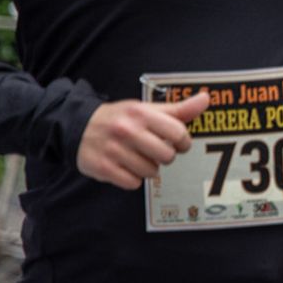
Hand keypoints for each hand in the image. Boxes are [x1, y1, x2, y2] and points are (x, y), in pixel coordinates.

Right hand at [77, 92, 209, 188]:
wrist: (76, 127)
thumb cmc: (120, 119)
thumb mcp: (146, 109)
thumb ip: (178, 109)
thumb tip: (205, 100)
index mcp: (141, 114)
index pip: (178, 133)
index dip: (183, 142)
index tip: (178, 143)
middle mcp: (127, 130)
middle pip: (167, 156)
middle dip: (165, 156)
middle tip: (154, 150)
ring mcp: (114, 150)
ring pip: (151, 172)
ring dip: (148, 168)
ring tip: (137, 157)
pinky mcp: (103, 168)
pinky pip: (133, 183)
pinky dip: (132, 179)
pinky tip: (125, 166)